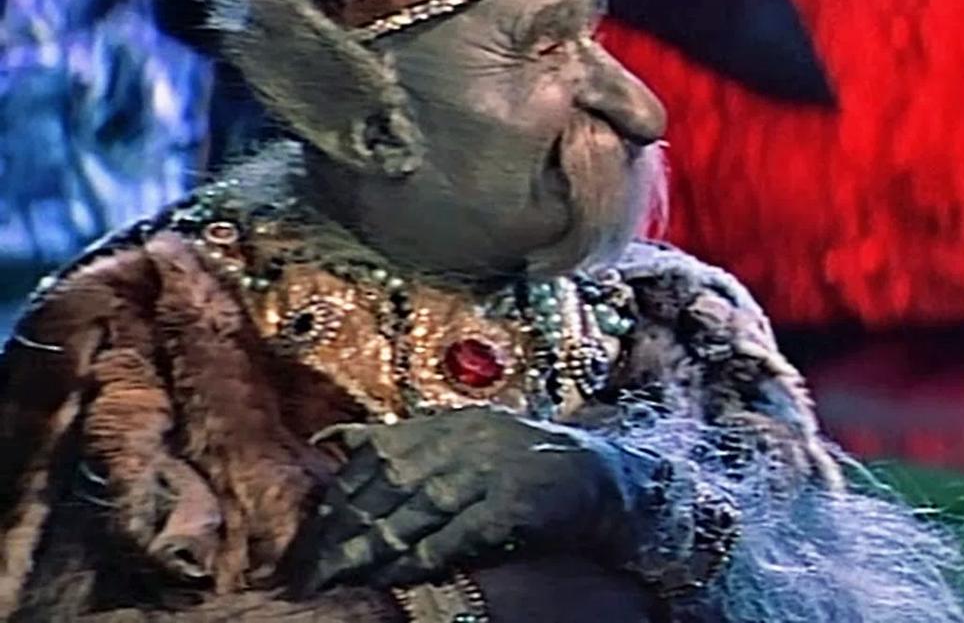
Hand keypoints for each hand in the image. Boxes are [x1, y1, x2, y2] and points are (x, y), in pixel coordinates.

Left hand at [288, 407, 669, 593]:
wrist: (615, 482)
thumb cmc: (536, 470)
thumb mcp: (472, 442)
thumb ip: (409, 443)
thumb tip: (331, 442)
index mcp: (454, 422)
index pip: (378, 453)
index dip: (340, 496)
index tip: (311, 536)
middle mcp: (471, 437)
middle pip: (389, 482)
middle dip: (346, 529)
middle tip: (311, 569)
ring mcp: (495, 467)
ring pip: (416, 509)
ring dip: (374, 548)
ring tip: (341, 578)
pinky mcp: (515, 502)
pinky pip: (455, 534)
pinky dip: (421, 557)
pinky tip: (396, 577)